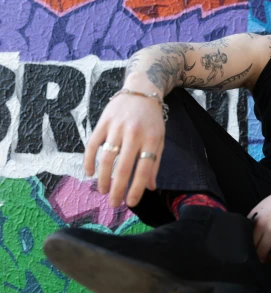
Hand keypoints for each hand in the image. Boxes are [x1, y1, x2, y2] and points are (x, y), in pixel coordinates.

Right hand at [84, 91, 164, 208]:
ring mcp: (116, 127)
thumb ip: (155, 162)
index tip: (132, 203)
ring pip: (107, 158)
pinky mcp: (103, 122)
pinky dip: (89, 160)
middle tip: (114, 203)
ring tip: (103, 191)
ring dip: (103, 178)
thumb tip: (150, 187)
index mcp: (150, 138)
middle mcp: (133, 133)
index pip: (144, 168)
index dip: (137, 188)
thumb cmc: (151, 119)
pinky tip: (90, 173)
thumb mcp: (159, 138)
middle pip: (123, 167)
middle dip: (117, 189)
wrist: (141, 89)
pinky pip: (93, 144)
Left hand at [247, 183, 270, 263]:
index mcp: (255, 216)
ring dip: (264, 258)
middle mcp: (261, 225)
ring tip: (266, 260)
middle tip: (258, 256)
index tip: (250, 247)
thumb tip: (251, 228)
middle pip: (253, 245)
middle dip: (255, 252)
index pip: (245, 235)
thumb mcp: (263, 205)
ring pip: (263, 252)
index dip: (247, 243)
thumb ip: (256, 217)